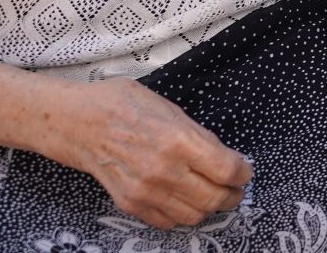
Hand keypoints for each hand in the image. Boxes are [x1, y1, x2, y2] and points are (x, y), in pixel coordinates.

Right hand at [69, 78, 251, 228]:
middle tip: (236, 189)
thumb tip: (224, 158)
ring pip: (194, 215)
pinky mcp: (131, 204)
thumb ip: (199, 137)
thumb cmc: (126, 106)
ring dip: (210, 208)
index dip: (243, 173)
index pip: (227, 170)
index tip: (246, 171)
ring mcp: (146, 191)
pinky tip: (187, 200)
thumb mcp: (172, 110)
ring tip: (215, 196)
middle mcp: (164, 170)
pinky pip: (168, 221)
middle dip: (233, 195)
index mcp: (178, 140)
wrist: (80, 123)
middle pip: (214, 198)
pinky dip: (183, 214)